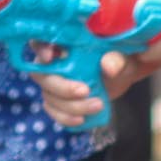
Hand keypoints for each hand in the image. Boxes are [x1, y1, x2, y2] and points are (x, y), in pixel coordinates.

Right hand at [34, 49, 153, 127]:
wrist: (121, 76)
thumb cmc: (118, 58)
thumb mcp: (121, 56)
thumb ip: (116, 59)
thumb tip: (109, 67)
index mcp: (63, 42)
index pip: (40, 40)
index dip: (40, 48)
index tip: (51, 56)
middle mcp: (52, 62)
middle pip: (41, 74)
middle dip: (61, 87)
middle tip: (84, 91)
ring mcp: (52, 82)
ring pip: (49, 96)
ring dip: (71, 106)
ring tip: (98, 106)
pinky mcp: (58, 100)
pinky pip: (53, 111)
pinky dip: (66, 118)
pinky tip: (82, 120)